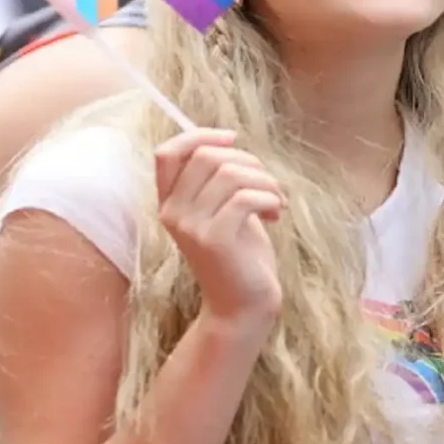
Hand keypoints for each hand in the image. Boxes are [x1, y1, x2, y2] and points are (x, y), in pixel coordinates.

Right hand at [155, 129, 284, 323]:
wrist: (243, 307)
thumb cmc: (239, 255)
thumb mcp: (223, 209)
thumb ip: (217, 179)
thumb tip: (228, 140)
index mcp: (170, 202)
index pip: (167, 153)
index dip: (199, 135)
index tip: (232, 138)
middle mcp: (173, 212)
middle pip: (206, 156)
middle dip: (248, 161)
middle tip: (268, 185)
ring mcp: (190, 227)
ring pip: (230, 173)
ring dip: (265, 180)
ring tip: (276, 201)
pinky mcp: (214, 240)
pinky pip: (245, 197)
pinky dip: (269, 198)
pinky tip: (276, 213)